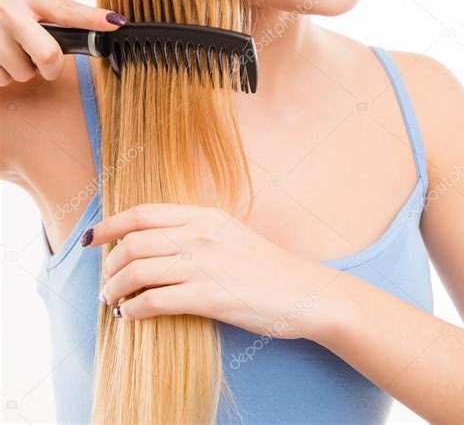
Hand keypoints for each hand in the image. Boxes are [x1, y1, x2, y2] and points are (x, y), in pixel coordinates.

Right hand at [0, 0, 126, 84]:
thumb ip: (59, 10)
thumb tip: (107, 20)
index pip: (66, 10)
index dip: (93, 19)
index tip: (115, 23)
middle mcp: (8, 14)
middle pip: (47, 55)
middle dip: (51, 66)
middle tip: (45, 61)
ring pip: (22, 73)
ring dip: (22, 70)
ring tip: (12, 50)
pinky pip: (2, 79)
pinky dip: (3, 74)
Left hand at [83, 203, 328, 338]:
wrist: (305, 293)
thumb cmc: (267, 267)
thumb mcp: (231, 233)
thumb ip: (196, 231)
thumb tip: (155, 241)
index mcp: (205, 215)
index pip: (144, 213)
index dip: (110, 224)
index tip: (91, 239)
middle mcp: (201, 235)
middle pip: (134, 242)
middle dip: (108, 264)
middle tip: (105, 282)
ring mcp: (204, 264)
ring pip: (137, 271)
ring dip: (114, 289)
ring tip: (111, 301)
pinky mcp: (209, 297)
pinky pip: (154, 301)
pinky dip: (133, 310)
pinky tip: (130, 316)